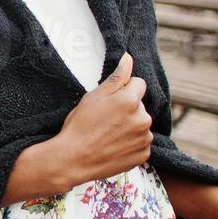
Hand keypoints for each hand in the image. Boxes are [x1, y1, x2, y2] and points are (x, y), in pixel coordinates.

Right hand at [53, 50, 152, 186]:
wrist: (73, 159)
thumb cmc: (80, 126)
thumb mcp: (94, 96)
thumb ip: (117, 76)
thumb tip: (128, 58)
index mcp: (131, 100)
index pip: (138, 84)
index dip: (123, 90)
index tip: (110, 102)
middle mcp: (143, 118)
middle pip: (140, 105)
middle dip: (127, 109)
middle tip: (105, 120)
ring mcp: (144, 138)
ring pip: (141, 124)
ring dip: (130, 127)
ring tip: (108, 134)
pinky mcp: (143, 154)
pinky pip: (141, 143)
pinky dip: (131, 144)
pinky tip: (114, 146)